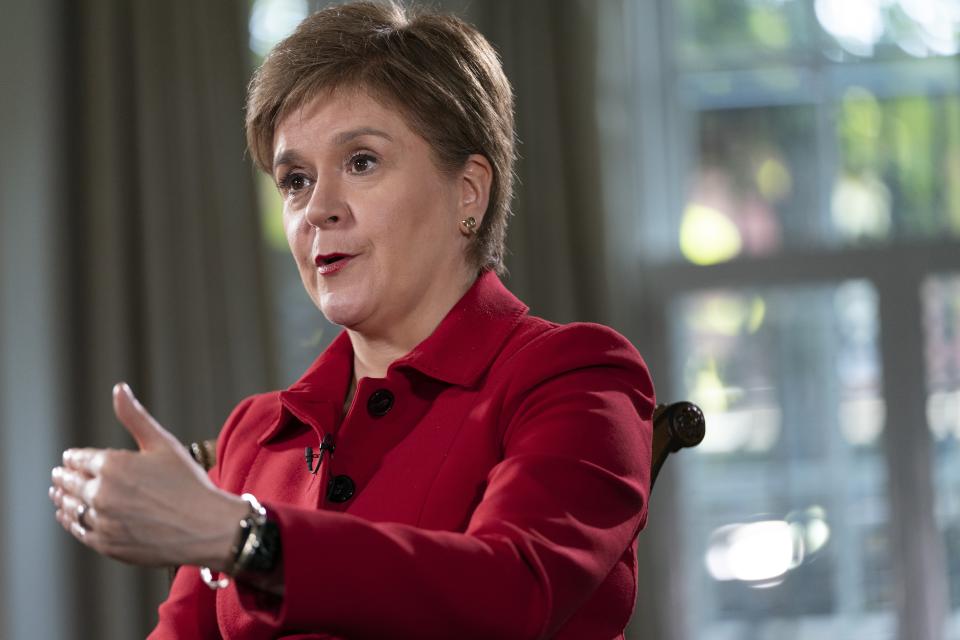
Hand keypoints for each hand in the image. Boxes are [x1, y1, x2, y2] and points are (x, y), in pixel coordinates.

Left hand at [49, 383, 248, 569]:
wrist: (206, 527)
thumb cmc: (189, 483)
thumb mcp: (163, 444)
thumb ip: (135, 417)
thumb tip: (119, 389)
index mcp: (112, 464)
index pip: (78, 458)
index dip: (74, 457)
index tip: (71, 458)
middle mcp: (101, 493)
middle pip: (69, 483)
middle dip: (63, 477)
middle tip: (59, 475)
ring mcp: (102, 521)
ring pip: (69, 507)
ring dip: (61, 498)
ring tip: (58, 494)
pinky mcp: (106, 544)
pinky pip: (78, 530)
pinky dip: (70, 521)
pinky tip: (69, 515)